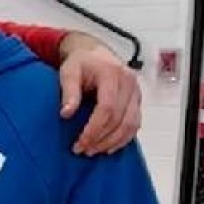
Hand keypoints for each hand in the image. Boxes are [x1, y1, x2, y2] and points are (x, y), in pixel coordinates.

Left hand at [56, 36, 141, 155]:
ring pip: (131, 124)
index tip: (79, 143)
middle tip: (83, 150)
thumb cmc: (81, 62)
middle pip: (120, 119)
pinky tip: (109, 146)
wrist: (94, 53)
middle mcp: (129, 82)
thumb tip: (66, 113)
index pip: (108, 108)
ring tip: (94, 150)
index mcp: (112, 73)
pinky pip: (136, 123)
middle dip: (101, 139)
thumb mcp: (68, 72)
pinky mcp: (137, 99)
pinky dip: (124, 138)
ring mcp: (136, 91)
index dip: (94, 129)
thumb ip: (69, 91)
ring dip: (113, 142)